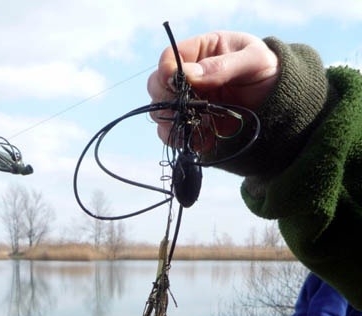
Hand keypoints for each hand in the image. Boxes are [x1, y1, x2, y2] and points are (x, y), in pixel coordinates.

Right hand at [147, 31, 279, 143]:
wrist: (281, 105)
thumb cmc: (268, 73)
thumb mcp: (254, 61)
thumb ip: (222, 66)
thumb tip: (189, 75)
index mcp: (201, 52)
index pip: (169, 58)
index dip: (168, 71)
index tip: (176, 83)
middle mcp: (189, 78)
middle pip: (157, 86)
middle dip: (166, 99)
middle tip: (186, 108)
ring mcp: (189, 104)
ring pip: (160, 113)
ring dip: (172, 122)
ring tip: (195, 126)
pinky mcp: (193, 127)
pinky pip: (174, 136)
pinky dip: (182, 140)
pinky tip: (203, 140)